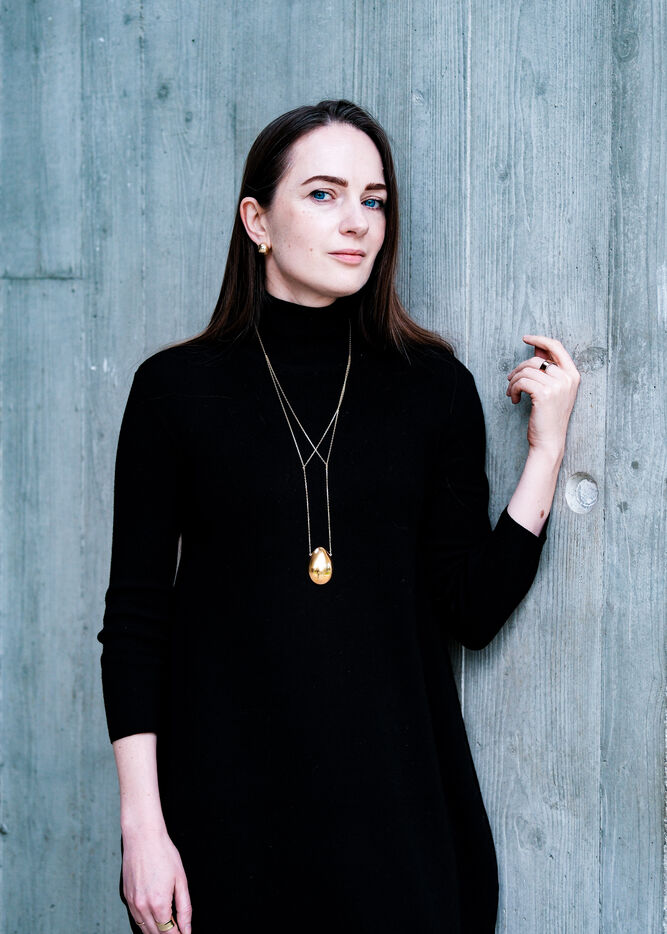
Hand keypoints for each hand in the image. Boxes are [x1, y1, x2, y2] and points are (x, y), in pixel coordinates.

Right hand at [121, 827, 192, 933]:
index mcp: (159, 903)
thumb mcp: (181, 880)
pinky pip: (136, 917)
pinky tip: (154, 915)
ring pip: (144, 928)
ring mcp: (132, 903)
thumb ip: (184, 908)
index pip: (169, 933)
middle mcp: (143, 906)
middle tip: (178, 929)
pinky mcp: (126, 896)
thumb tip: (187, 928)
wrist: (143, 837)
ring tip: (168, 924)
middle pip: (155, 933)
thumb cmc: (163, 853)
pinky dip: (145, 921)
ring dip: (156, 930)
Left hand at [506, 335, 580, 458]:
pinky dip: (513, 389)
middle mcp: (568, 378)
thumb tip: (535, 350)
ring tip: (511, 393)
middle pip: (536, 360)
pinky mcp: (544, 394)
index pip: (557, 347)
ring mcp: (557, 386)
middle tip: (510, 380)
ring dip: (513, 382)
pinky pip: (521, 382)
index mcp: (573, 375)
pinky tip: (514, 399)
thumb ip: (547, 370)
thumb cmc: (548, 417)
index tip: (525, 338)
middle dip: (519, 369)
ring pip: (526, 371)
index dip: (540, 339)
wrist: (549, 441)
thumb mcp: (552, 390)